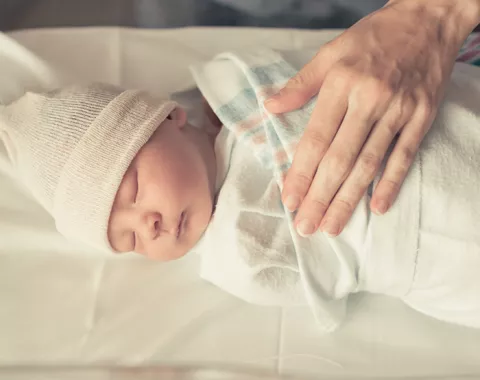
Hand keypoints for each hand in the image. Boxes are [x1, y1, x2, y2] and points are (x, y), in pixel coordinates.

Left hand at [265, 0, 479, 236]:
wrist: (428, 18)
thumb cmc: (374, 36)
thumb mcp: (331, 52)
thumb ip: (300, 84)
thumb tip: (269, 106)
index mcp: (342, 84)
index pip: (316, 139)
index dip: (301, 173)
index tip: (289, 200)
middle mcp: (369, 100)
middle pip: (340, 159)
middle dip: (320, 197)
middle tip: (306, 226)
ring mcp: (399, 110)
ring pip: (369, 163)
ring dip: (349, 199)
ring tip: (332, 226)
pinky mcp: (422, 116)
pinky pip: (405, 155)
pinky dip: (391, 182)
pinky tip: (377, 207)